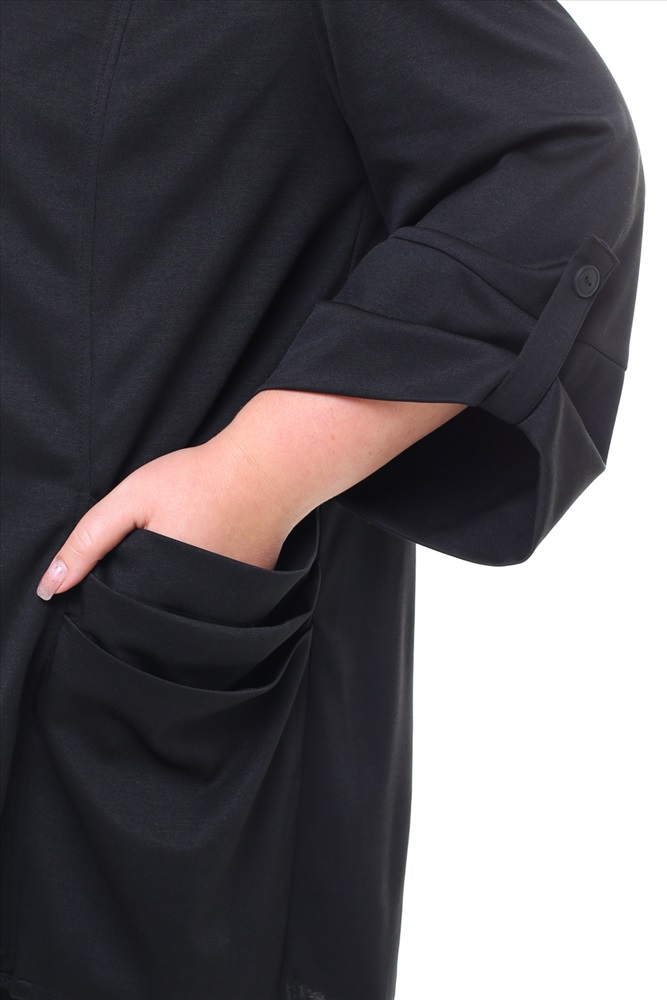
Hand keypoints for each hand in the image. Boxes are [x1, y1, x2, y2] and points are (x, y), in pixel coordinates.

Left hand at [35, 435, 295, 600]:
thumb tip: (51, 586)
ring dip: (180, 592)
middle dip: (148, 592)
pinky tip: (215, 550)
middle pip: (157, 616)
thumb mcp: (131, 498)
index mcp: (160, 588)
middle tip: (162, 542)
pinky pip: (220, 602)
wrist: (268, 468)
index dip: (117, 589)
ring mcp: (229, 604)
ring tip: (189, 546)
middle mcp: (196, 607)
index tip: (127, 559)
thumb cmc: (198, 478)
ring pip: (189, 612)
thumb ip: (89, 541)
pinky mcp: (254, 593)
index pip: (125, 612)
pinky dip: (211, 586)